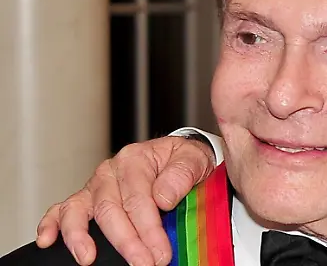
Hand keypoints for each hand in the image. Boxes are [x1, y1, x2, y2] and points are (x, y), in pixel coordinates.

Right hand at [35, 136, 215, 265]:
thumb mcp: (194, 159)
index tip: (160, 253)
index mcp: (136, 160)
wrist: (176, 156)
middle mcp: (111, 171)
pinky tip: (48, 241)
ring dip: (81, 237)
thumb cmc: (183, 160)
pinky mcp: (86, 198)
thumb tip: (163, 197)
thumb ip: (182, 174)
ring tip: (88, 258)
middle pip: (110, 210)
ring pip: (79, 210)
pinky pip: (61, 209)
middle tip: (143, 263)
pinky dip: (51, 224)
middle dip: (126, 242)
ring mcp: (95, 185)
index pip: (139, 199)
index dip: (149, 230)